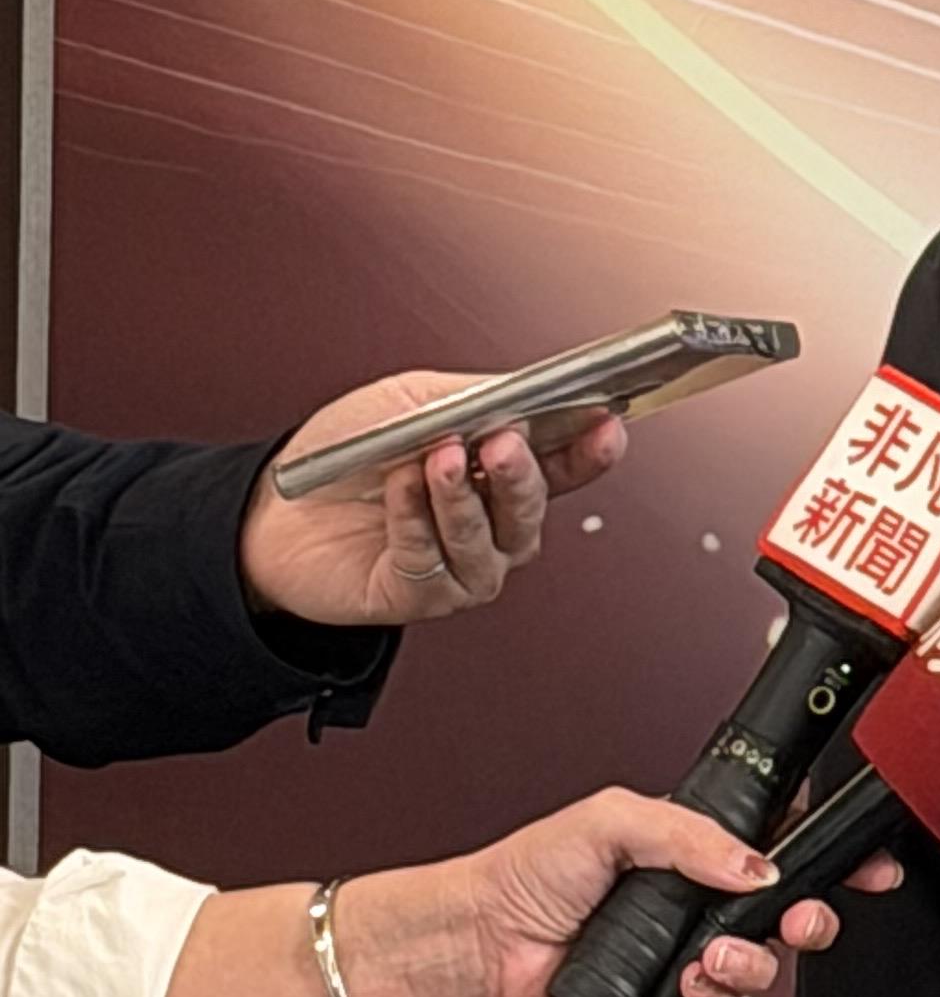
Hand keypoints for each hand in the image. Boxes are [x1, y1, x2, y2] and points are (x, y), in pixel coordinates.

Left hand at [239, 371, 630, 629]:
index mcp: (500, 480)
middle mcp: (491, 531)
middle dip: (523, 475)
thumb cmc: (346, 457)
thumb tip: (519, 402)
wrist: (274, 507)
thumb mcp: (411, 402)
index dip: (591, 452)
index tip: (607, 426)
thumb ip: (468, 400)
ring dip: (463, 497)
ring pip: (486, 541)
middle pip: (531, 510)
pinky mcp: (419, 596)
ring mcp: (461, 570)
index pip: (563, 469)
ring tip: (440, 459)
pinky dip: (414, 518)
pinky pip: (429, 559)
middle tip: (505, 443)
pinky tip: (398, 489)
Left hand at [341, 793, 902, 996]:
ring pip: (760, 959)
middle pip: (788, 906)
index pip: (781, 839)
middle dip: (810, 915)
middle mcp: (697, 894)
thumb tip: (756, 864)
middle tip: (803, 920)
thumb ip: (693, 834)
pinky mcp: (668, 993)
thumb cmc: (530, 873)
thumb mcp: (615, 819)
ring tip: (711, 957)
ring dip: (751, 962)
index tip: (866, 862)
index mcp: (694, 842)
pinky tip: (691, 985)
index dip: (829, 851)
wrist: (484, 944)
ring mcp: (685, 945)